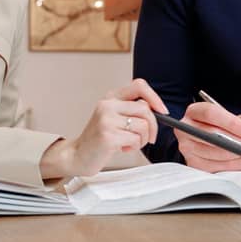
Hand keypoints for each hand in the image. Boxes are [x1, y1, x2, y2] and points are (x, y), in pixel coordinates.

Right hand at [40, 78, 167, 179]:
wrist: (78, 155)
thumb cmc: (99, 138)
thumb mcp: (113, 117)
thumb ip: (131, 110)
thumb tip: (157, 110)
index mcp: (110, 98)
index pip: (139, 85)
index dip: (154, 97)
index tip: (162, 111)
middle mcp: (107, 105)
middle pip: (145, 109)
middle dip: (153, 127)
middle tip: (149, 137)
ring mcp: (106, 120)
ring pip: (143, 126)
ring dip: (142, 140)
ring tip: (130, 143)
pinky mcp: (108, 136)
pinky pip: (135, 140)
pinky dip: (133, 147)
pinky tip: (122, 148)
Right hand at [176, 101, 240, 172]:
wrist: (214, 143)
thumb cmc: (224, 129)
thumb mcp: (239, 118)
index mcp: (195, 112)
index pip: (209, 113)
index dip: (230, 122)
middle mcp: (186, 129)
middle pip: (210, 134)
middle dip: (235, 141)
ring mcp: (187, 148)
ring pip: (213, 153)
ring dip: (235, 154)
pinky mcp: (193, 163)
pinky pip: (215, 167)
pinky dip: (235, 166)